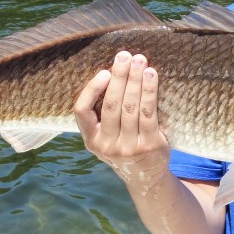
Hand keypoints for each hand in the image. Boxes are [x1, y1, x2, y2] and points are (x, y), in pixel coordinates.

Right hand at [73, 51, 170, 189]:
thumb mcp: (106, 137)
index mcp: (91, 140)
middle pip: (110, 104)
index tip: (104, 72)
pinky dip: (149, 91)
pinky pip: (148, 112)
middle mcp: (106, 145)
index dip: (91, 90)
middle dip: (119, 76)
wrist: (146, 177)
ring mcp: (128, 147)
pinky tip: (152, 76)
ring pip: (130, 106)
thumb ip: (103, 114)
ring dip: (135, 80)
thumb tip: (112, 72)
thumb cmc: (124, 147)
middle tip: (125, 56)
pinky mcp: (149, 145)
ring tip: (140, 61)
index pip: (81, 111)